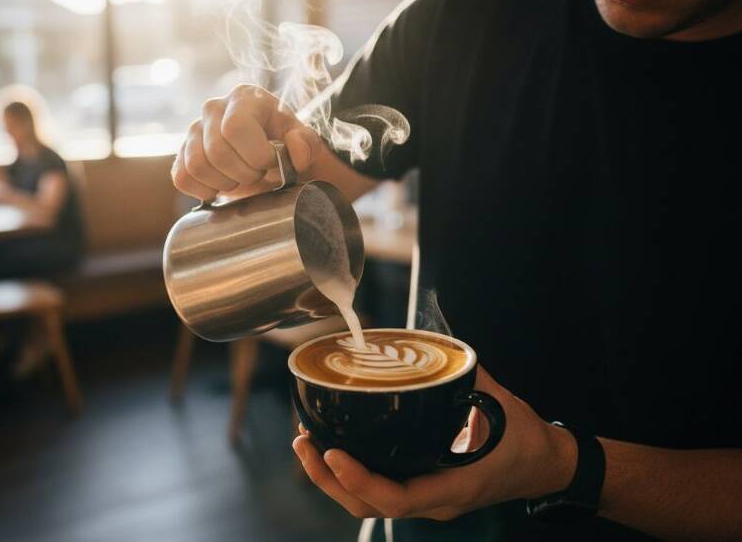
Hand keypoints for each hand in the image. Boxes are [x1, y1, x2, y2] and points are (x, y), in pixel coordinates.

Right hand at [172, 84, 330, 200]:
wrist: (269, 156)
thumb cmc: (285, 145)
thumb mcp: (305, 142)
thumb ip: (307, 144)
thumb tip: (295, 149)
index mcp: (244, 97)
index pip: (236, 128)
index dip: (256, 154)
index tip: (271, 162)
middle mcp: (213, 108)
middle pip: (217, 152)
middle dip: (244, 174)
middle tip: (258, 174)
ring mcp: (193, 130)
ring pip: (197, 166)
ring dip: (224, 183)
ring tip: (240, 178)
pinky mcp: (182, 153)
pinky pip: (182, 178)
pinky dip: (203, 190)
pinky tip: (221, 186)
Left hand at [292, 367, 577, 520]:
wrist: (545, 464)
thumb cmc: (523, 439)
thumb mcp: (496, 402)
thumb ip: (464, 372)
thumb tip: (434, 343)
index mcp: (454, 485)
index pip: (397, 498)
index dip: (359, 480)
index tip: (333, 453)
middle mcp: (435, 500)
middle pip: (368, 506)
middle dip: (328, 479)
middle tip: (303, 443)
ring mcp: (427, 499)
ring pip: (367, 504)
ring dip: (331, 480)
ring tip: (306, 445)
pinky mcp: (421, 489)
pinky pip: (377, 492)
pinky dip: (349, 475)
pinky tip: (332, 448)